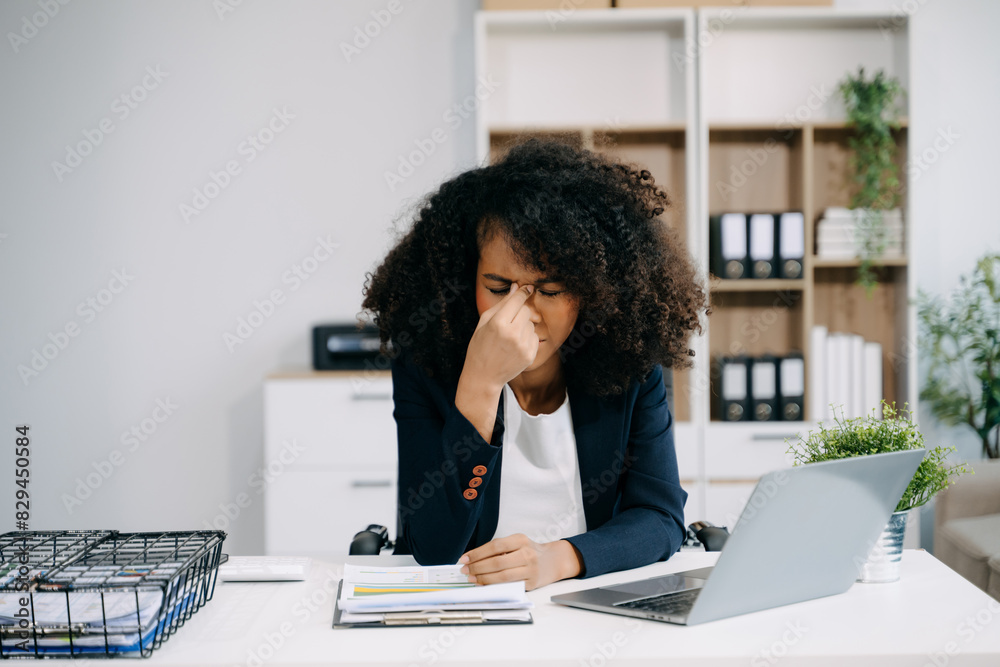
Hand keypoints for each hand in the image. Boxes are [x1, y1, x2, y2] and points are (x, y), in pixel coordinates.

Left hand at [458, 534, 582, 590]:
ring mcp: (530, 569)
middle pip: (497, 562)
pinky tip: (485, 584)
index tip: (464, 558)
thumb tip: (474, 558)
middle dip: (477, 567)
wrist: (554, 560)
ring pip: (502, 576)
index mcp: (521, 540)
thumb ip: (500, 549)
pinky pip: (509, 585)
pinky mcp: (531, 583)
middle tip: (465, 570)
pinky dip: (495, 586)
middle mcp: (527, 553)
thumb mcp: (518, 543)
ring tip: (472, 578)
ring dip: (483, 578)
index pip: (495, 546)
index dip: (477, 553)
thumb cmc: (531, 551)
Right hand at [462, 283, 538, 389]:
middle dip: (519, 312)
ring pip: (531, 324)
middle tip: (509, 321)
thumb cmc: (480, 346)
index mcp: (498, 323)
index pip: (517, 300)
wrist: (483, 376)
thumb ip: (502, 304)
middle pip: (526, 310)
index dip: (523, 292)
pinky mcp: (530, 355)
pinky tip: (515, 346)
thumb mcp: (484, 323)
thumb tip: (516, 287)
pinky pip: (535, 337)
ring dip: (523, 326)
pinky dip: (527, 338)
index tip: (528, 288)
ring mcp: (523, 346)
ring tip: (509, 337)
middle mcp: (512, 334)